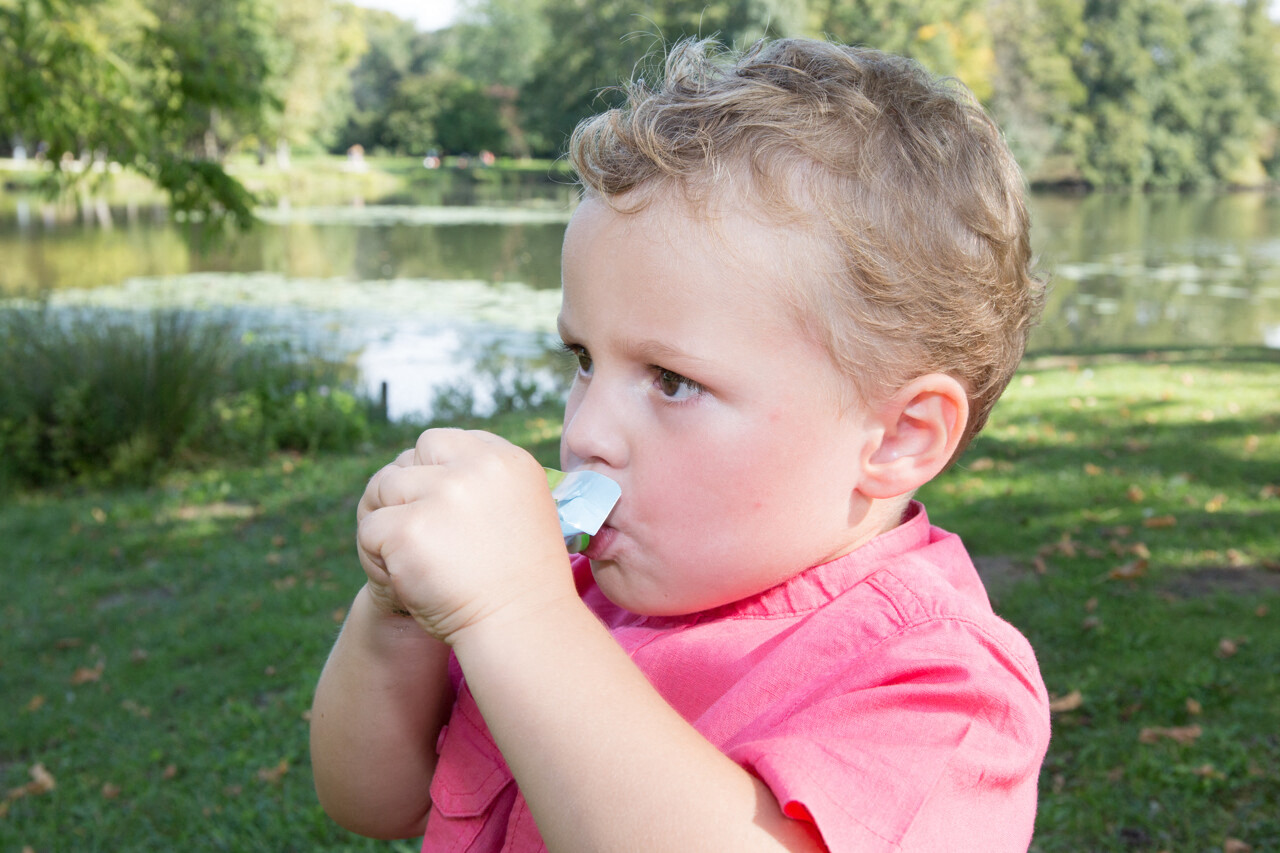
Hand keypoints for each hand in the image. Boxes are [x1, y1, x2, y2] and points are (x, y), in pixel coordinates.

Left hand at [355, 429, 572, 642]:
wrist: (522, 627)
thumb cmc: (520, 578)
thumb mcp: (521, 511)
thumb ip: (485, 482)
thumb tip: (433, 468)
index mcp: (508, 461)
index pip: (445, 442)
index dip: (432, 472)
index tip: (437, 507)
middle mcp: (476, 469)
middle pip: (410, 458)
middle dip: (405, 491)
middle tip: (419, 532)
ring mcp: (442, 496)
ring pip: (384, 488)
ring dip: (389, 523)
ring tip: (416, 559)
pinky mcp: (409, 529)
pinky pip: (370, 528)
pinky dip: (377, 556)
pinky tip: (407, 577)